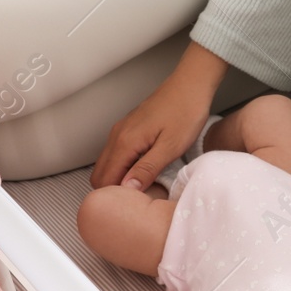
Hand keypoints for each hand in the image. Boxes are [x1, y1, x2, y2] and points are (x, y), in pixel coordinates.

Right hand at [91, 43, 225, 190]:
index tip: (135, 205)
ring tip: (143, 187)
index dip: (117, 197)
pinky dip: (123, 167)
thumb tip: (128, 189)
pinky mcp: (129, 128)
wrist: (191, 85)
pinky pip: (116, 154)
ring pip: (107, 164)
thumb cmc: (186, 112)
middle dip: (113, 190)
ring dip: (119, 178)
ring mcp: (121, 131)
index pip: (105, 180)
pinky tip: (144, 171)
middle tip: (138, 199)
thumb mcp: (170, 147)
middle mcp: (117, 136)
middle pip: (100, 174)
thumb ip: (147, 169)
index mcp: (125, 142)